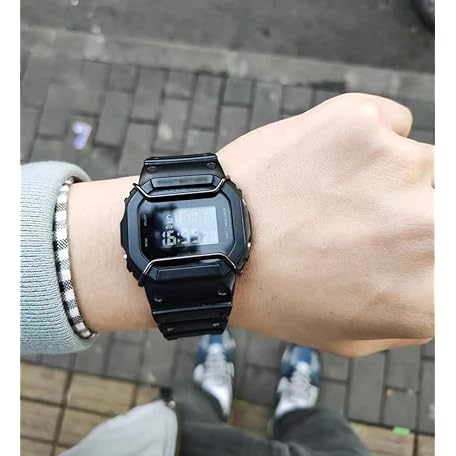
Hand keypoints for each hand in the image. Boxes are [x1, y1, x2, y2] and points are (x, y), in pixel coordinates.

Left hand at [218, 93, 433, 355]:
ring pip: (418, 163)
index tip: (402, 235)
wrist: (214, 243)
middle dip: (409, 212)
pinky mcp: (361, 122)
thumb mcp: (356, 335)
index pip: (452, 256)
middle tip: (360, 221)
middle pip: (444, 202)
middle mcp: (431, 227)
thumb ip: (415, 307)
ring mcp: (399, 167)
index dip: (428, 244)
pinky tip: (322, 163)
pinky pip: (389, 123)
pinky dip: (365, 139)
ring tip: (327, 194)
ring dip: (383, 177)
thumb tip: (438, 276)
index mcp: (434, 290)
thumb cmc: (278, 295)